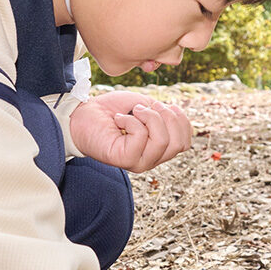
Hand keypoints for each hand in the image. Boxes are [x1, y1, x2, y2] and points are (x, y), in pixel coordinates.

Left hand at [69, 91, 191, 171]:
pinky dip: (131, 120)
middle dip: (166, 117)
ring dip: (149, 117)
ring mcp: (139, 163)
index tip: (161, 106)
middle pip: (178, 143)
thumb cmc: (114, 110)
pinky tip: (119, 119)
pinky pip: (141, 137)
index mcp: (159, 149)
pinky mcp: (125, 160)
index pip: (185, 143)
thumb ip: (164, 115)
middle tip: (144, 107)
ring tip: (132, 112)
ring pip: (163, 140)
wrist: (85, 113)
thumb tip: (176, 117)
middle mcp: (151, 159)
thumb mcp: (147, 108)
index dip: (180, 120)